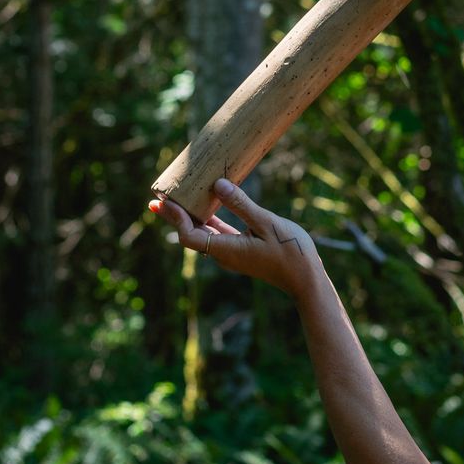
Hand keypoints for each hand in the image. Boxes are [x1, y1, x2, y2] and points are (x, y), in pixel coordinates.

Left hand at [149, 178, 323, 295]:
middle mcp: (224, 254)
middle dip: (174, 216)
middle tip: (158, 197)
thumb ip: (241, 205)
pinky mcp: (241, 249)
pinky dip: (208, 219)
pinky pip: (217, 232)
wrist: (305, 279)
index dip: (175, 218)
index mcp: (227, 250)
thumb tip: (217, 185)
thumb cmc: (290, 252)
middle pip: (190, 234)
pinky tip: (207, 204)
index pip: (189, 236)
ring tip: (176, 198)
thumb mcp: (267, 223)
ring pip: (202, 233)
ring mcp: (232, 252)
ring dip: (189, 216)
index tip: (164, 200)